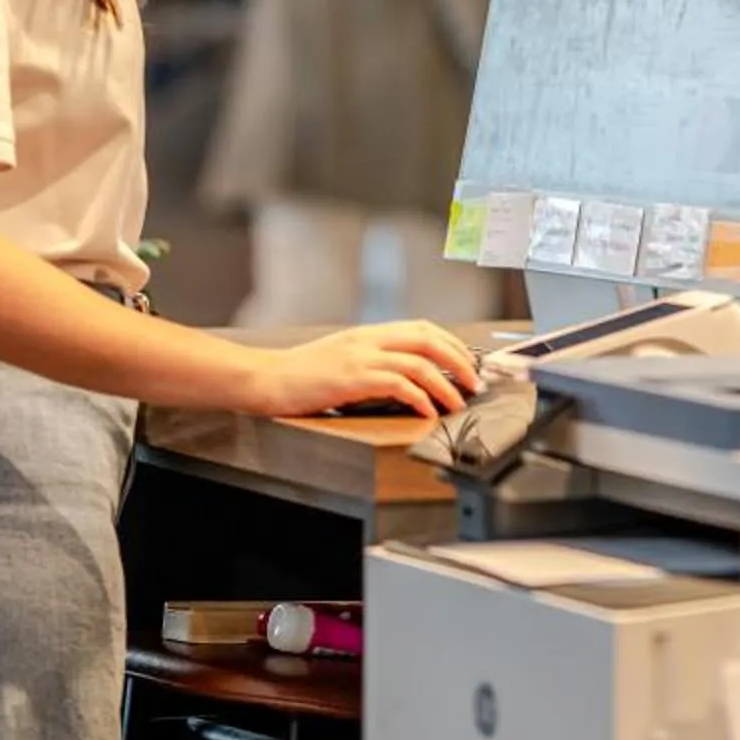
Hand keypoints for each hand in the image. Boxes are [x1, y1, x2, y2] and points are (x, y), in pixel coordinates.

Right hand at [238, 321, 482, 419]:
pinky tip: (427, 411)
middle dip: (459, 360)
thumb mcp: (341, 359)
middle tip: (475, 382)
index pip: (422, 328)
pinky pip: (397, 383)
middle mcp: (368, 340)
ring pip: (418, 362)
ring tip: (458, 402)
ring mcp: (360, 357)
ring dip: (445, 383)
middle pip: (428, 339)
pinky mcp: (351, 378)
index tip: (468, 362)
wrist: (264, 378)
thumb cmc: (300, 375)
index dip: (452, 343)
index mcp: (368, 334)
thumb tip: (407, 377)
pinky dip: (419, 397)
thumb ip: (371, 360)